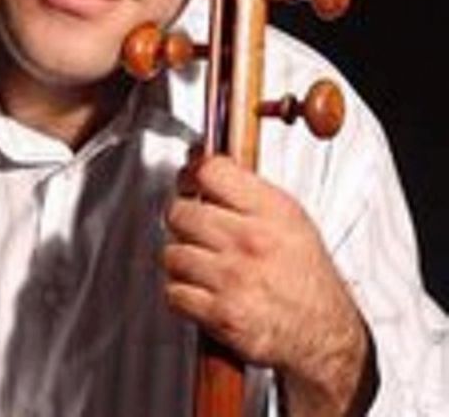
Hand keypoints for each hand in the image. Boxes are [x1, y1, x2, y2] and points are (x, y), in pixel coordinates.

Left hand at [162, 155, 374, 415]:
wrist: (325, 333)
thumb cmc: (307, 277)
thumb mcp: (291, 218)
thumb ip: (247, 189)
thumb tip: (201, 165)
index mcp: (272, 211)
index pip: (210, 171)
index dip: (192, 174)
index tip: (189, 180)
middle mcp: (252, 241)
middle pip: (181, 212)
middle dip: (183, 220)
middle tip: (193, 228)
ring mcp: (234, 278)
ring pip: (173, 253)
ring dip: (181, 260)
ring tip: (201, 263)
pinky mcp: (222, 314)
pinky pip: (175, 292)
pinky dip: (183, 294)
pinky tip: (203, 290)